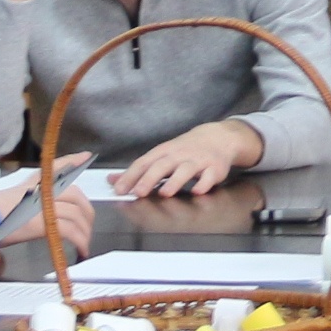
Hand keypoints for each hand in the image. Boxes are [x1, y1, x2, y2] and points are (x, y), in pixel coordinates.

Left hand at [114, 121, 262, 197]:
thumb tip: (112, 181)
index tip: (119, 189)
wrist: (218, 138)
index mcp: (164, 152)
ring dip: (175, 181)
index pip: (144, 162)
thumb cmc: (184, 150)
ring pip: (185, 170)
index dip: (131, 175)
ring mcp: (197, 161)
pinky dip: (204, 184)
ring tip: (165, 193)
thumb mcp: (161, 155)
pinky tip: (197, 191)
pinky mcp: (214, 168)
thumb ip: (138, 170)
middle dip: (149, 178)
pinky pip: (209, 177)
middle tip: (138, 192)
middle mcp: (179, 155)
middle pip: (162, 165)